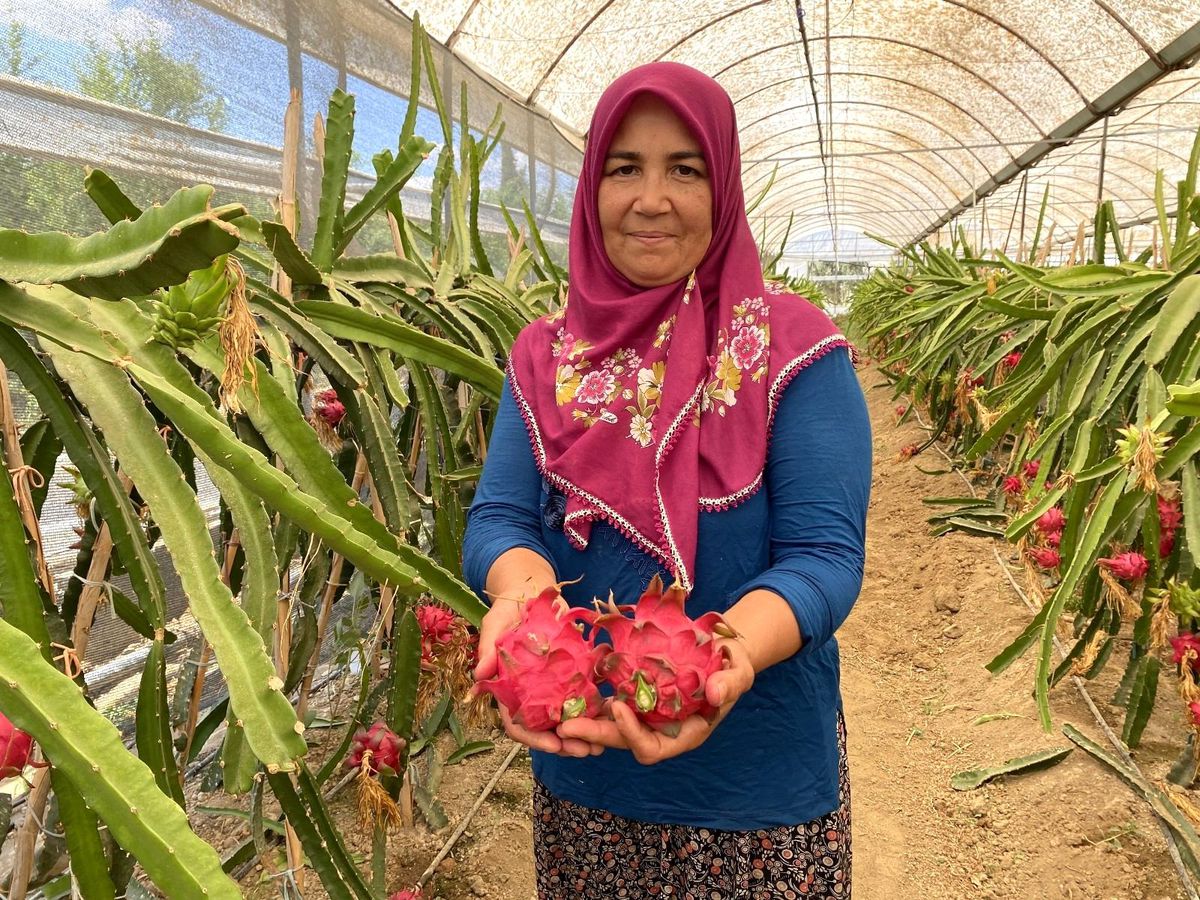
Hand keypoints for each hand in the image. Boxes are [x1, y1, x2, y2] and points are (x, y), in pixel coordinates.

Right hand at [472, 596, 602, 758]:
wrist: (531, 591)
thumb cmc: (509, 609)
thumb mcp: (495, 624)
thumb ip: (488, 649)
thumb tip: (478, 675)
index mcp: (509, 690)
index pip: (517, 724)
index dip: (534, 738)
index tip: (554, 745)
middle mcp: (530, 694)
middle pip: (545, 729)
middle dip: (564, 743)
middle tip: (586, 750)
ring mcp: (551, 687)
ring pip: (565, 719)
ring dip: (582, 733)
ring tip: (602, 744)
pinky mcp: (570, 675)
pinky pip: (582, 697)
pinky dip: (594, 710)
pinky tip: (610, 717)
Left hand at [557, 637, 755, 764]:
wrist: (723, 649)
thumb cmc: (734, 663)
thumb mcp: (740, 671)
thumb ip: (730, 683)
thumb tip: (714, 694)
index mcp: (685, 733)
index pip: (653, 748)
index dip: (633, 734)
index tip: (618, 707)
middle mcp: (661, 729)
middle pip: (623, 741)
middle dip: (596, 734)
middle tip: (565, 726)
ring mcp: (647, 714)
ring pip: (612, 725)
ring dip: (586, 720)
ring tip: (558, 712)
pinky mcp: (636, 695)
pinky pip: (611, 703)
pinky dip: (592, 700)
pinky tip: (571, 688)